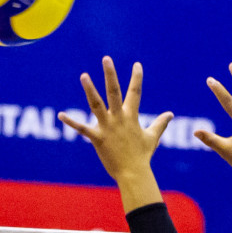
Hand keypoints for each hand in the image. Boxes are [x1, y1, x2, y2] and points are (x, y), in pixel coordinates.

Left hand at [59, 57, 170, 185]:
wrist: (134, 173)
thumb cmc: (142, 156)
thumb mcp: (153, 137)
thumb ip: (160, 124)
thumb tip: (170, 114)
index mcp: (131, 117)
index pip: (135, 93)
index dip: (136, 78)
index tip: (136, 64)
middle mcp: (119, 118)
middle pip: (114, 92)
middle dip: (111, 75)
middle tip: (106, 59)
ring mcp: (107, 128)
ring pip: (96, 105)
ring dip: (90, 90)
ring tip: (84, 75)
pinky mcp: (97, 138)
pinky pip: (82, 129)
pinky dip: (71, 122)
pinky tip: (61, 115)